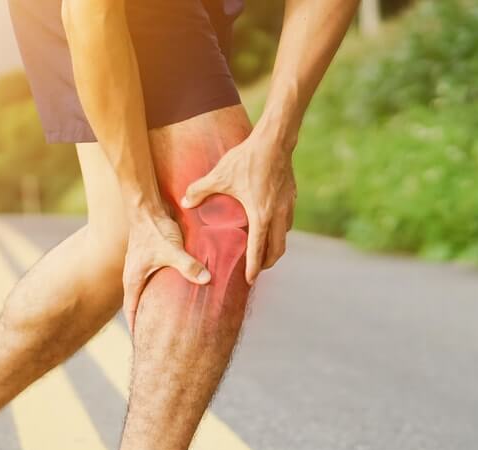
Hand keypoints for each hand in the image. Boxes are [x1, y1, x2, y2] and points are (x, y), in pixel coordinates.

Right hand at [122, 204, 210, 334]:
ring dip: (155, 304)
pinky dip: (162, 289)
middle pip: (140, 304)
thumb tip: (206, 280)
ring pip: (147, 292)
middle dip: (148, 319)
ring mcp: (141, 267)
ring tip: (169, 319)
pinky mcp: (150, 258)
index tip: (143, 343)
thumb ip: (188, 265)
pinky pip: (155, 280)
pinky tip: (175, 293)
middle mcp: (134, 276)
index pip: (132, 310)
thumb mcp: (171, 250)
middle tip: (159, 336)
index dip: (138, 327)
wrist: (147, 206)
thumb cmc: (154, 229)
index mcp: (133, 280)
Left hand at [180, 134, 296, 284]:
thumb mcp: (220, 175)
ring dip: (276, 247)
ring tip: (265, 251)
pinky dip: (281, 231)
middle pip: (277, 250)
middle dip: (268, 263)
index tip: (250, 280)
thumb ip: (200, 190)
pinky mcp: (292, 196)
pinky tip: (272, 226)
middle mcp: (278, 215)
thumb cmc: (248, 159)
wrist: (275, 141)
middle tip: (258, 270)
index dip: (254, 268)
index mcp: (261, 215)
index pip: (259, 250)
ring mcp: (288, 206)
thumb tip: (184, 202)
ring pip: (285, 236)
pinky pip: (288, 222)